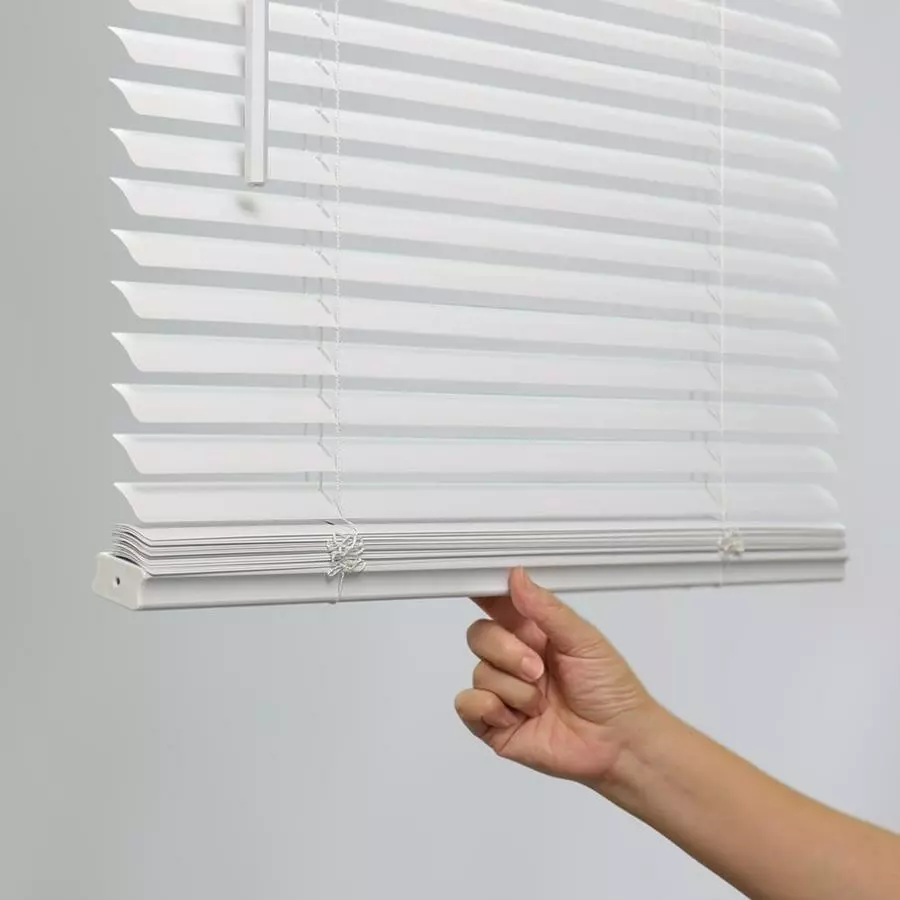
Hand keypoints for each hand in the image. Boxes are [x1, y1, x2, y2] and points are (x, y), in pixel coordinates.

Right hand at [455, 568, 657, 785]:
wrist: (618, 745)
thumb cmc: (610, 690)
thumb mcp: (584, 640)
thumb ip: (546, 609)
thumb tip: (517, 576)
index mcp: (534, 632)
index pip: (498, 604)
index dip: (484, 594)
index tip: (480, 588)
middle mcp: (514, 659)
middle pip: (479, 635)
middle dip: (506, 651)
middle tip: (537, 669)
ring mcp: (503, 692)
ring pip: (479, 672)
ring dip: (513, 689)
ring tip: (541, 704)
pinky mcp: (494, 724)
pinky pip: (467, 704)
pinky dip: (488, 707)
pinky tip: (515, 717)